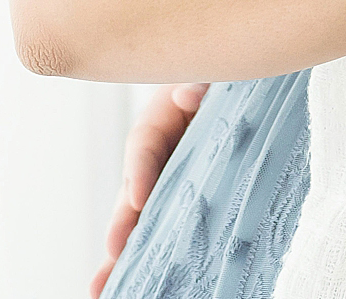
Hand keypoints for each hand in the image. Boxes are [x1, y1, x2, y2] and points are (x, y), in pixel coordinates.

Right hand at [88, 82, 206, 296]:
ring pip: (144, 217)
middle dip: (121, 227)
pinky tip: (147, 282)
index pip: (144, 144)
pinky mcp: (188, 195)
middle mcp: (160, 154)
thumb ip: (201, 77)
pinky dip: (157, 252)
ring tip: (104, 289)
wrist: (241, 84)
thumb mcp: (213, 69)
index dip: (139, 171)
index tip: (139, 200)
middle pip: (134, 192)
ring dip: (126, 252)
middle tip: (111, 257)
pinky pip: (172, 223)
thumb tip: (188, 93)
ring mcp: (172, 177)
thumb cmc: (223, 75)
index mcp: (163, 118)